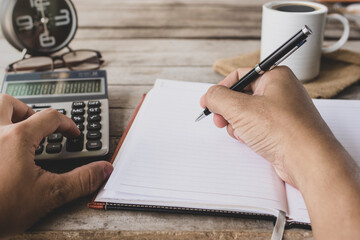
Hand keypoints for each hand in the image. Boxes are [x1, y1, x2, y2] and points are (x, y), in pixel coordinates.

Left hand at [0, 94, 112, 236]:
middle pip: (9, 103)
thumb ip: (80, 180)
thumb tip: (103, 170)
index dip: (66, 124)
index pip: (49, 117)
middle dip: (28, 111)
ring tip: (15, 130)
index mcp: (16, 138)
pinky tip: (1, 152)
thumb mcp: (48, 195)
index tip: (72, 134)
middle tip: (38, 126)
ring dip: (5, 115)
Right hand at [201, 67, 359, 238]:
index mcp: (275, 76)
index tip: (207, 101)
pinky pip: (256, 126)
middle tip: (218, 120)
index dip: (220, 88)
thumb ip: (218, 98)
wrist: (308, 160)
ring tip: (239, 132)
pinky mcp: (281, 128)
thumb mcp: (241, 109)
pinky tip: (248, 139)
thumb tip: (209, 96)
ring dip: (236, 123)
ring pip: (246, 113)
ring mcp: (281, 111)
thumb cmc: (284, 130)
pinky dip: (247, 132)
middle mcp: (280, 91)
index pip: (240, 76)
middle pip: (242, 95)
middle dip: (227, 110)